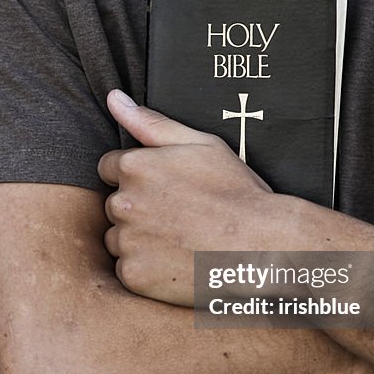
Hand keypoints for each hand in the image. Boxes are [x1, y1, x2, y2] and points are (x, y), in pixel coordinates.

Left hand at [98, 89, 289, 305]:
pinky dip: (146, 271)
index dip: (139, 179)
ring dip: (138, 241)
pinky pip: (127, 270)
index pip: (111, 169)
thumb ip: (151, 122)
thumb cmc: (236, 192)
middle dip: (138, 210)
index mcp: (135, 166)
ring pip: (118, 239)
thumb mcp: (201, 144)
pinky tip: (176, 264)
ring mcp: (127, 241)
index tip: (166, 190)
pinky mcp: (133, 275)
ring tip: (180, 241)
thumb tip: (114, 98)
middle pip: (114, 206)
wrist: (261, 246)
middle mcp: (123, 203)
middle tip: (180, 217)